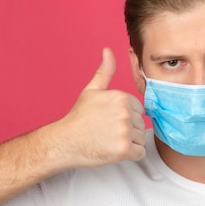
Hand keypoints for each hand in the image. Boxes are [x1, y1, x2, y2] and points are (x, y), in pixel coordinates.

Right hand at [56, 47, 145, 166]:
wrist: (64, 141)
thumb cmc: (78, 117)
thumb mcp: (91, 90)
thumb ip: (105, 71)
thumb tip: (108, 50)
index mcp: (121, 97)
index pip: (138, 109)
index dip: (125, 117)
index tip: (109, 120)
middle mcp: (125, 113)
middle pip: (140, 124)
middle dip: (127, 130)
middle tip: (106, 132)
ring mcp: (124, 131)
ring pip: (140, 139)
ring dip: (128, 142)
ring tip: (108, 140)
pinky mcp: (124, 150)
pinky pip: (139, 153)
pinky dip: (130, 155)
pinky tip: (113, 150)